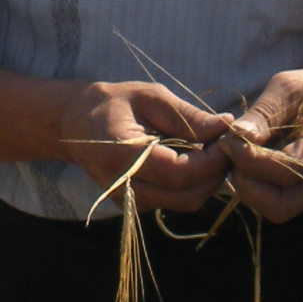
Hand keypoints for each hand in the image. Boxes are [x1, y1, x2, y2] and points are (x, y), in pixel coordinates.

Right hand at [54, 82, 231, 213]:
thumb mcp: (150, 96)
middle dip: (215, 174)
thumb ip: (188, 116)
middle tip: (225, 146)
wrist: (75, 123)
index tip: (227, 138)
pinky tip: (193, 160)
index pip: (180, 173)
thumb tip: (225, 126)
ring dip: (207, 181)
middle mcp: (124, 186)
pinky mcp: (134, 205)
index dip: (212, 161)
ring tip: (211, 150)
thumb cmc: (114, 103)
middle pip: (187, 197)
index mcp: (123, 154)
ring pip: (185, 203)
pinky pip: (175, 201)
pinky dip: (193, 184)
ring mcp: (128, 200)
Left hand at [226, 64, 302, 222]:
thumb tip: (237, 135)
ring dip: (247, 187)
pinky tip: (246, 160)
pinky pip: (274, 202)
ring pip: (275, 209)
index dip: (249, 159)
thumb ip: (264, 113)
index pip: (285, 170)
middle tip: (230, 152)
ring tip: (237, 155)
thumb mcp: (288, 88)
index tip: (227, 139)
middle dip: (246, 182)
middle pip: (279, 206)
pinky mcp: (302, 191)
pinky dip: (253, 186)